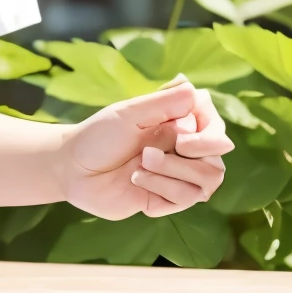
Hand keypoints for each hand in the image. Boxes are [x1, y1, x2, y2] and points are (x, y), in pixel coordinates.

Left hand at [56, 78, 232, 221]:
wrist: (73, 170)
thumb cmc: (99, 136)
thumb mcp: (129, 114)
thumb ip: (164, 103)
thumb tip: (198, 93)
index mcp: (178, 122)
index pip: (215, 126)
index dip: (209, 134)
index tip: (183, 136)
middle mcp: (183, 149)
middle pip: (218, 155)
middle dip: (195, 152)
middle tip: (157, 150)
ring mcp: (177, 175)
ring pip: (209, 179)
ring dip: (174, 170)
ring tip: (141, 164)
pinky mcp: (168, 199)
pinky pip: (187, 198)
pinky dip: (162, 187)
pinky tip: (137, 180)